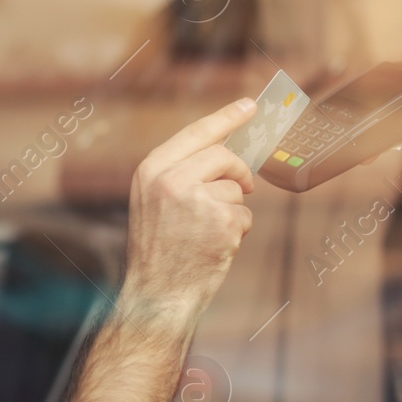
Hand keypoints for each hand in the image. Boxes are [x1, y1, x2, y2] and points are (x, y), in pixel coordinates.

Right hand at [122, 98, 257, 316]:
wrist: (156, 296)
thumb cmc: (158, 250)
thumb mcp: (153, 202)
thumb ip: (180, 173)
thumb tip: (224, 152)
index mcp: (151, 170)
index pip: (196, 133)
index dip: (226, 118)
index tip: (250, 105)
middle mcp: (171, 179)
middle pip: (224, 157)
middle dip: (239, 173)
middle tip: (243, 189)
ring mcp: (196, 200)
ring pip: (236, 189)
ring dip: (232, 211)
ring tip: (206, 234)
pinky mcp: (220, 221)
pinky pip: (244, 215)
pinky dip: (237, 231)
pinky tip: (215, 247)